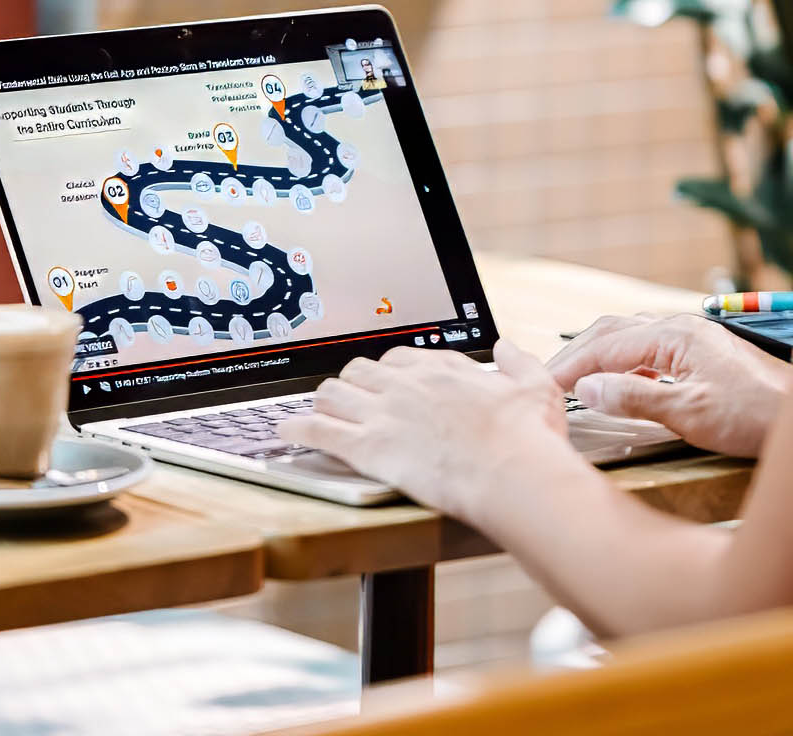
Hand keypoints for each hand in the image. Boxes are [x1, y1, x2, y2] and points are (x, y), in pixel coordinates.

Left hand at [280, 339, 570, 523]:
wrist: (513, 474)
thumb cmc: (528, 438)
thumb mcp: (536, 386)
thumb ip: (518, 361)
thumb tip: (507, 346)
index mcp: (441, 369)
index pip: (400, 358)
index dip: (390, 371)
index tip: (388, 381)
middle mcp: (406, 385)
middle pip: (359, 371)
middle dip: (352, 383)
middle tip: (351, 398)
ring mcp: (385, 414)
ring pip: (333, 394)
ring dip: (324, 402)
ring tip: (317, 411)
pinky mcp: (370, 449)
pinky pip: (320, 433)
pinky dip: (297, 431)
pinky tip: (284, 433)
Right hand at [548, 314, 792, 457]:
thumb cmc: (754, 414)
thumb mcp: (688, 412)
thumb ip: (634, 397)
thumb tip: (587, 387)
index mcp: (672, 335)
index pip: (606, 346)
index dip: (571, 365)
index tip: (545, 383)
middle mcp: (679, 328)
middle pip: (612, 331)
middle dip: (577, 352)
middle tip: (549, 376)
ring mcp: (690, 339)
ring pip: (629, 337)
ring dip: (597, 353)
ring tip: (574, 375)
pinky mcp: (700, 354)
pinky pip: (648, 349)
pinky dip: (622, 362)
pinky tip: (618, 382)